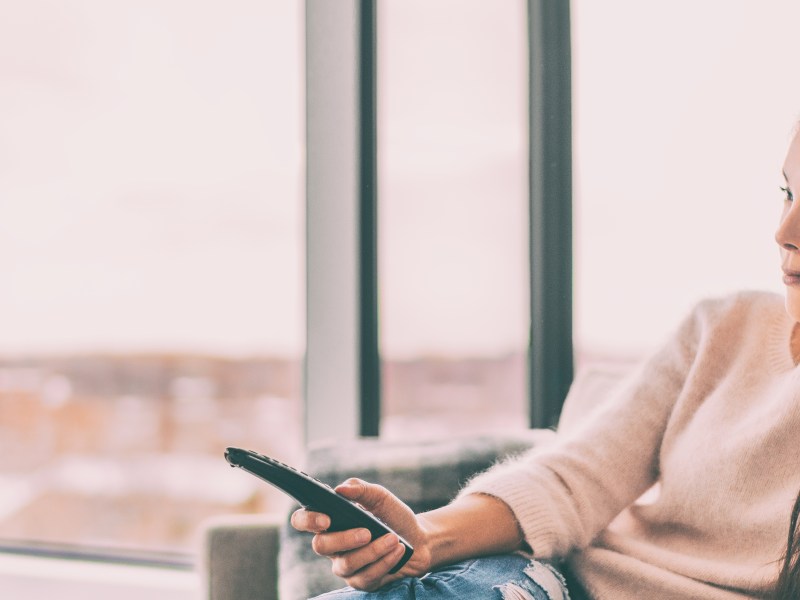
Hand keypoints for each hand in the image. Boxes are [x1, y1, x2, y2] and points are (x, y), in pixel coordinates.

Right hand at [290, 478, 432, 590]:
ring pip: (346, 564)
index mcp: (331, 520)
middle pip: (321, 546)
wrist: (418, 539)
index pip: (303, 520)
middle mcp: (333, 545)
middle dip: (344, 539)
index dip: (308, 520)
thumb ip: (361, 489)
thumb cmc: (393, 516)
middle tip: (367, 532)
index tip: (326, 518)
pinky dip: (384, 561)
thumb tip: (341, 489)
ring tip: (393, 539)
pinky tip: (398, 550)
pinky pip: (366, 576)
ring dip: (372, 550)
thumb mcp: (380, 497)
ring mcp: (345, 565)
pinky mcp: (361, 581)